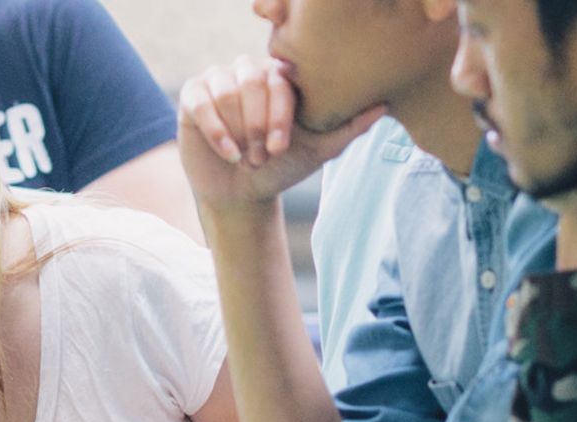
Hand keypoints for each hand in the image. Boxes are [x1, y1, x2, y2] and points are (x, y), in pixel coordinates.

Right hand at [176, 55, 385, 222]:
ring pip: (226, 91)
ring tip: (246, 158)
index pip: (279, 78)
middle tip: (263, 157)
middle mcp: (250, 72)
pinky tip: (228, 153)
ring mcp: (219, 81)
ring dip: (238, 131)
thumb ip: (349, 127)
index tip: (281, 147)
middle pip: (251, 81)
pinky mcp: (193, 97)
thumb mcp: (319, 151)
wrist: (243, 194)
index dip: (278, 113)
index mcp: (280, 77)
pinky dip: (215, 130)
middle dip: (257, 125)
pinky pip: (201, 102)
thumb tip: (383, 105)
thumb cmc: (282, 168)